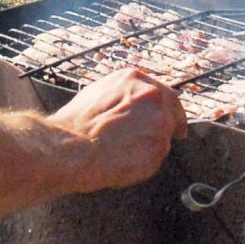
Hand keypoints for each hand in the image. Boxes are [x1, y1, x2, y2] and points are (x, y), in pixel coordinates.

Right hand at [48, 67, 187, 192]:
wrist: (73, 147)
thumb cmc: (76, 124)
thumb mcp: (96, 93)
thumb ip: (120, 94)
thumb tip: (127, 103)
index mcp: (135, 80)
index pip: (163, 93)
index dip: (166, 108)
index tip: (170, 118)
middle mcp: (152, 97)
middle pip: (171, 113)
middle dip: (168, 127)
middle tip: (158, 140)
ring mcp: (159, 121)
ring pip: (163, 137)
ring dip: (150, 146)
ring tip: (123, 153)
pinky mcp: (159, 147)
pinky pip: (156, 157)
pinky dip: (144, 163)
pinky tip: (124, 162)